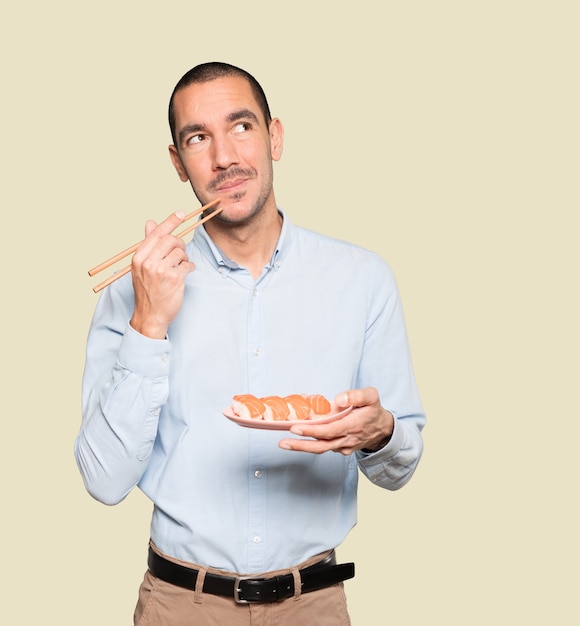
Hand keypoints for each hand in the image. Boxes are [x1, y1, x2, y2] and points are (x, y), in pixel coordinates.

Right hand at [129, 211, 194, 338]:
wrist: (150, 315)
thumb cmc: (147, 291)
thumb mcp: (141, 267)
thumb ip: (148, 245)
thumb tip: (150, 222)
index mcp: (139, 257)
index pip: (156, 234)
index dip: (170, 222)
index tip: (181, 213)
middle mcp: (148, 262)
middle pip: (171, 240)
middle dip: (180, 244)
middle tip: (181, 254)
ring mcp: (161, 270)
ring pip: (181, 252)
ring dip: (185, 258)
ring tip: (180, 267)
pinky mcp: (174, 279)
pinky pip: (188, 265)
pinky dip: (189, 268)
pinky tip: (185, 274)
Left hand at [278, 387, 393, 454]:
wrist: (382, 429)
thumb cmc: (373, 410)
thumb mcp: (371, 396)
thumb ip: (356, 396)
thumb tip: (339, 399)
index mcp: (352, 425)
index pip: (329, 430)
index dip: (312, 431)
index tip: (295, 428)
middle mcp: (346, 439)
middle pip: (321, 445)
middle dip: (301, 444)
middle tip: (282, 442)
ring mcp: (343, 446)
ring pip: (321, 448)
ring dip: (302, 447)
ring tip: (284, 443)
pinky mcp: (340, 449)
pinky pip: (324, 446)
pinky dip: (311, 443)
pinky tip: (298, 437)